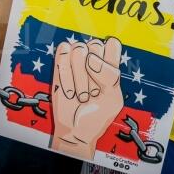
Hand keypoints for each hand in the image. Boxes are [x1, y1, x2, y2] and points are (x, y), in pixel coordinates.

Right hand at [50, 38, 123, 159]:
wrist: (76, 130)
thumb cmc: (97, 115)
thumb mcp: (114, 99)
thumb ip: (109, 75)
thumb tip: (90, 58)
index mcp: (111, 63)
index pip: (112, 44)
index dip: (109, 59)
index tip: (107, 78)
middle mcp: (93, 56)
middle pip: (95, 45)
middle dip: (94, 72)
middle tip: (93, 92)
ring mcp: (76, 59)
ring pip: (79, 49)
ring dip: (80, 78)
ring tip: (81, 95)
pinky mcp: (59, 63)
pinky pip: (62, 53)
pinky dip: (65, 75)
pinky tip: (69, 91)